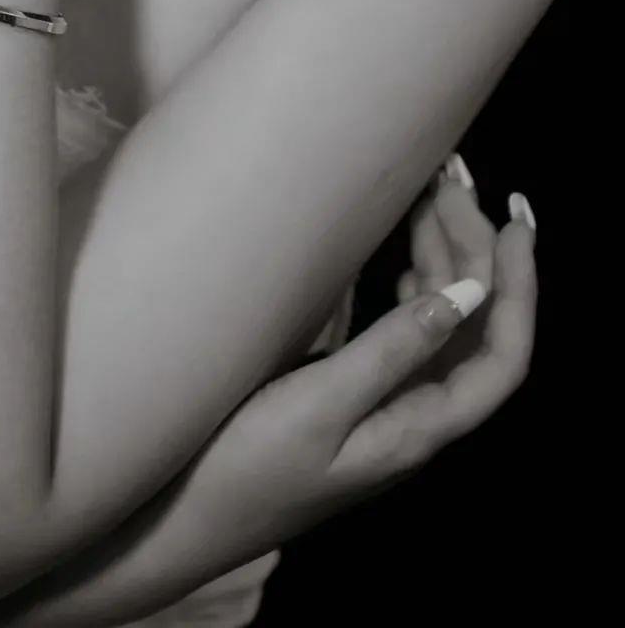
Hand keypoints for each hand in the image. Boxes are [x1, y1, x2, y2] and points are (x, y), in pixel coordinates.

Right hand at [200, 172, 534, 553]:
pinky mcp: (350, 399)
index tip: (511, 221)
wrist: (181, 520)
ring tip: (430, 196)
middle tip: (451, 179)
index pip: (501, 356)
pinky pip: (407, 335)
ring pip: (440, 327)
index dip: (518, 288)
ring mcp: (383, 410)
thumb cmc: (244, 468)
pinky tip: (404, 260)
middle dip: (474, 252)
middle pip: (474, 330)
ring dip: (445, 261)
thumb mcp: (320, 408)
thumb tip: (466, 296)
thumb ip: (392, 351)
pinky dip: (415, 287)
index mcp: (418, 430)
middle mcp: (413, 420)